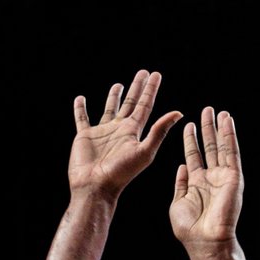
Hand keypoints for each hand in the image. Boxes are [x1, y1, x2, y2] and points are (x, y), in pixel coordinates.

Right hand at [68, 71, 175, 203]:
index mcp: (133, 132)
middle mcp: (119, 130)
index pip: (145, 106)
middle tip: (143, 72)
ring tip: (118, 85)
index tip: (156, 75)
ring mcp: (102, 132)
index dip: (151, 90)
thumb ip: (159, 131)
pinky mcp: (85, 136)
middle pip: (131, 103)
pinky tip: (80, 99)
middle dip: (137, 88)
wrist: (95, 187)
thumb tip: (179, 113)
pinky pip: (82, 118)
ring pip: (109, 109)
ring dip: (114, 97)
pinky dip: (80, 108)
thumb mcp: (144, 152)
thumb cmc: (121, 173)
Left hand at [169, 105, 243, 249]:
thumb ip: (180, 184)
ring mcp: (223, 177)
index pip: (195, 155)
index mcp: (197, 184)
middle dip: (207, 129)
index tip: (188, 124)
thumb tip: (182, 166)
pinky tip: (228, 122)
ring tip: (217, 111)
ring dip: (219, 129)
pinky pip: (232, 153)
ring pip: (222, 147)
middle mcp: (211, 178)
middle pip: (210, 147)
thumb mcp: (178, 202)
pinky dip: (230, 136)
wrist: (205, 242)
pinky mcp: (234, 178)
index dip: (192, 140)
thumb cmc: (190, 229)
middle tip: (206, 110)